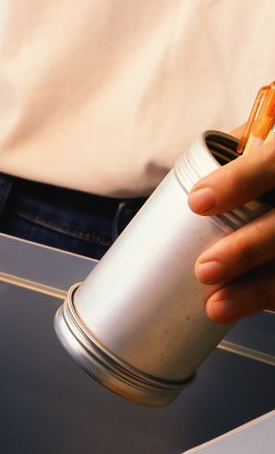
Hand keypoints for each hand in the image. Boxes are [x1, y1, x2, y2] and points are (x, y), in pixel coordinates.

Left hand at [189, 132, 274, 322]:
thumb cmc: (270, 164)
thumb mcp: (258, 144)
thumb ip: (232, 160)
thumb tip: (188, 191)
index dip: (240, 181)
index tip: (198, 202)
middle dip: (246, 248)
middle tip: (204, 270)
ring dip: (257, 288)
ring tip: (217, 306)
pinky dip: (264, 297)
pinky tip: (238, 309)